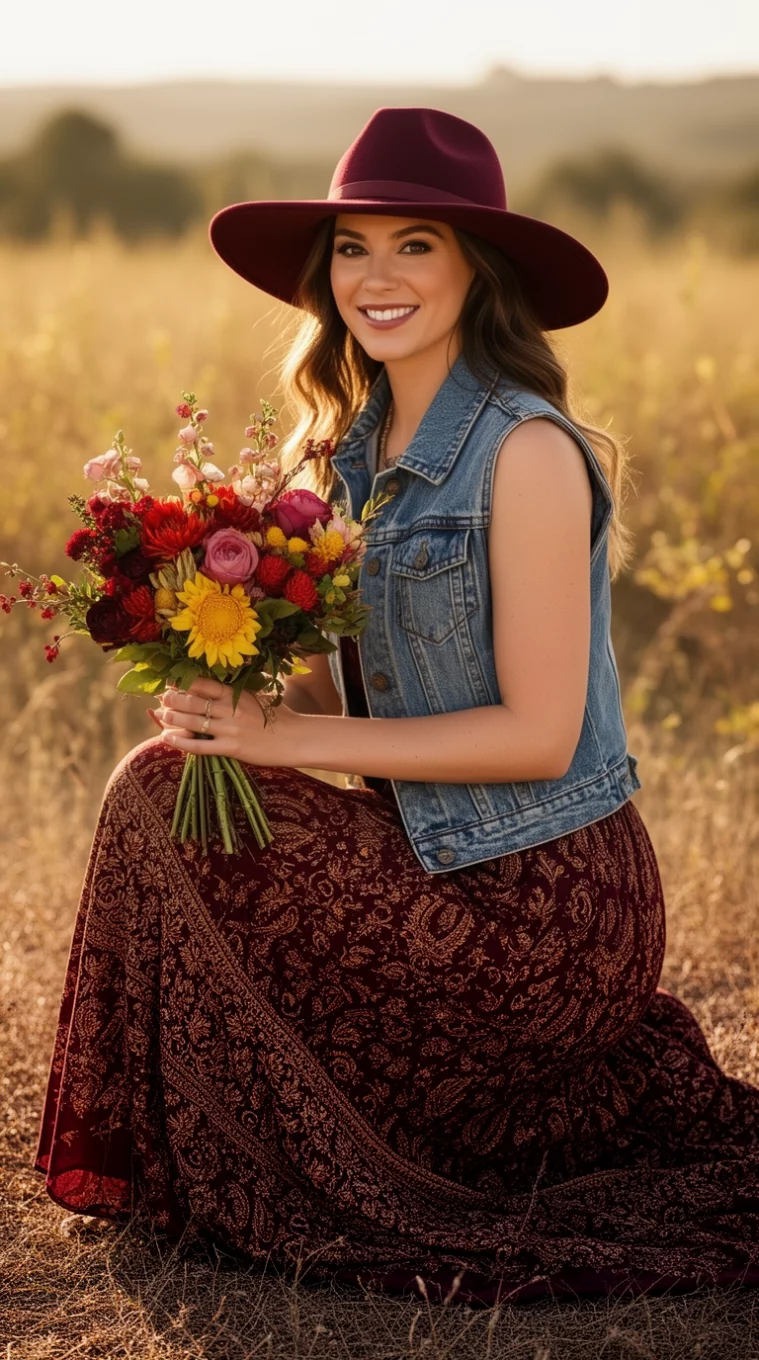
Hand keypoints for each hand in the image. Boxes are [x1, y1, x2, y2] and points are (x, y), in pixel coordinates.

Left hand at [153, 676, 307, 767]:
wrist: (297, 738)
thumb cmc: (279, 716)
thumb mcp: (259, 695)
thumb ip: (238, 689)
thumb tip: (220, 681)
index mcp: (237, 693)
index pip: (203, 684)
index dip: (183, 682)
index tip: (170, 682)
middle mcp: (231, 709)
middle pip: (193, 702)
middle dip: (172, 699)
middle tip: (161, 699)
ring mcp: (231, 729)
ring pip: (193, 722)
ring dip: (173, 718)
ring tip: (161, 715)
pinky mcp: (232, 748)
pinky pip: (200, 746)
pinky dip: (180, 742)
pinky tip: (168, 738)